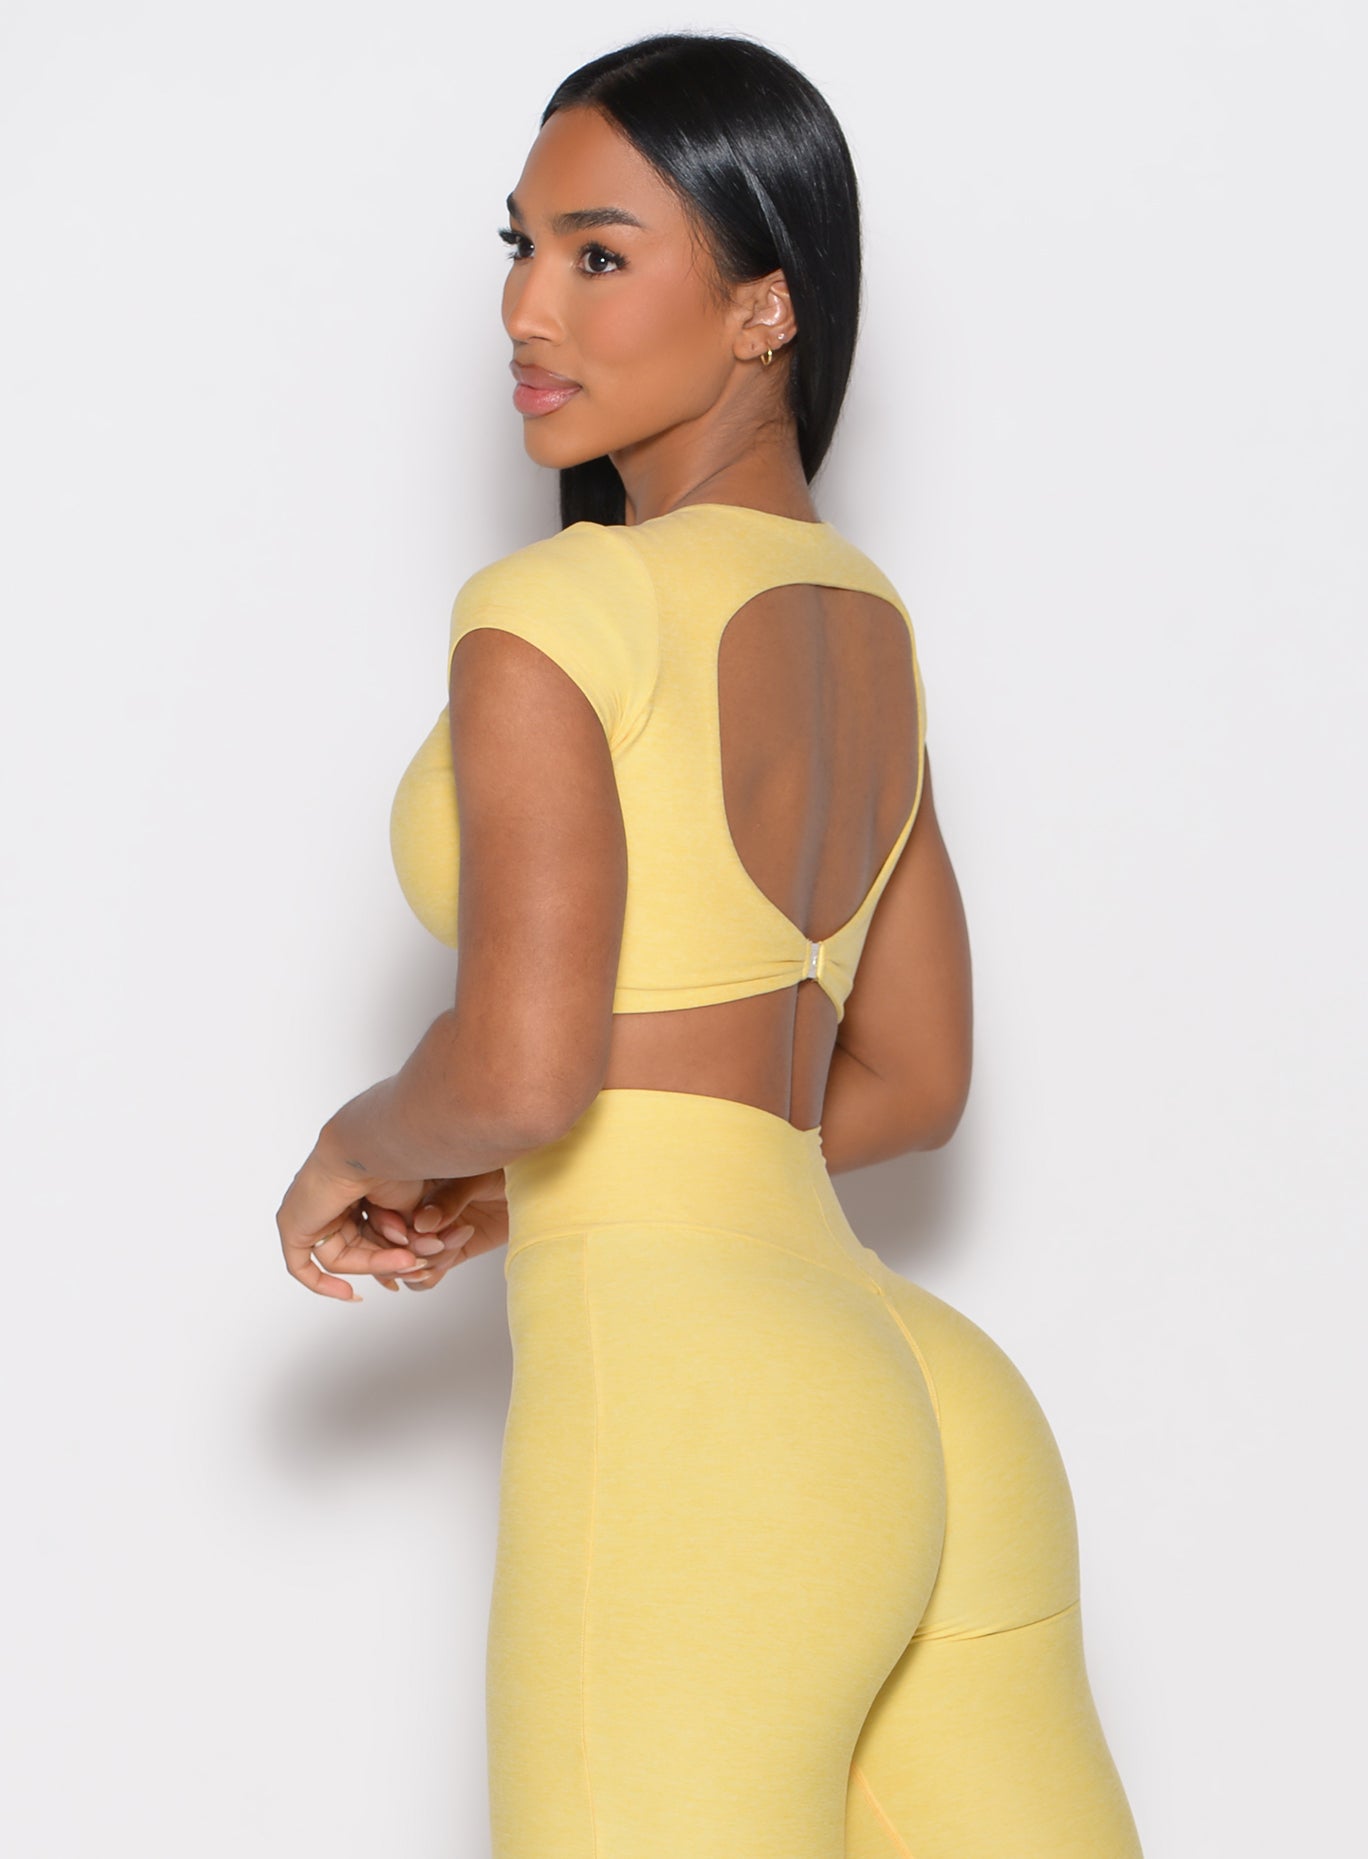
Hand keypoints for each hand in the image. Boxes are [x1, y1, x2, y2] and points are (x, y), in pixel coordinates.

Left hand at [276, 1148, 433, 1300]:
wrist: (368, 1148)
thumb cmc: (391, 1163)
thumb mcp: (407, 1205)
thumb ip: (406, 1232)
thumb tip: (412, 1261)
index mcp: (350, 1190)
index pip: (367, 1233)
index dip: (390, 1254)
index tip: (412, 1268)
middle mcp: (327, 1200)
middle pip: (355, 1246)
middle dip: (385, 1261)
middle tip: (413, 1264)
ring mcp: (308, 1213)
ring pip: (340, 1256)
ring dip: (374, 1262)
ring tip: (404, 1259)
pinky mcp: (293, 1225)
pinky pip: (301, 1266)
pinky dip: (323, 1284)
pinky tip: (350, 1294)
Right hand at [364, 1169, 508, 1292]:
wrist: (539, 1193)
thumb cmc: (509, 1171)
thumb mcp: (477, 1177)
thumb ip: (449, 1198)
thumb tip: (422, 1221)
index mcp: (412, 1182)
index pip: (379, 1210)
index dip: (388, 1226)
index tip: (410, 1230)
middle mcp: (415, 1209)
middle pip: (384, 1242)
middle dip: (407, 1248)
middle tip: (436, 1242)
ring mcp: (431, 1233)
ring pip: (403, 1262)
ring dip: (424, 1259)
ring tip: (453, 1241)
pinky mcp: (449, 1252)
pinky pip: (426, 1274)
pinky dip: (432, 1273)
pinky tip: (455, 1250)